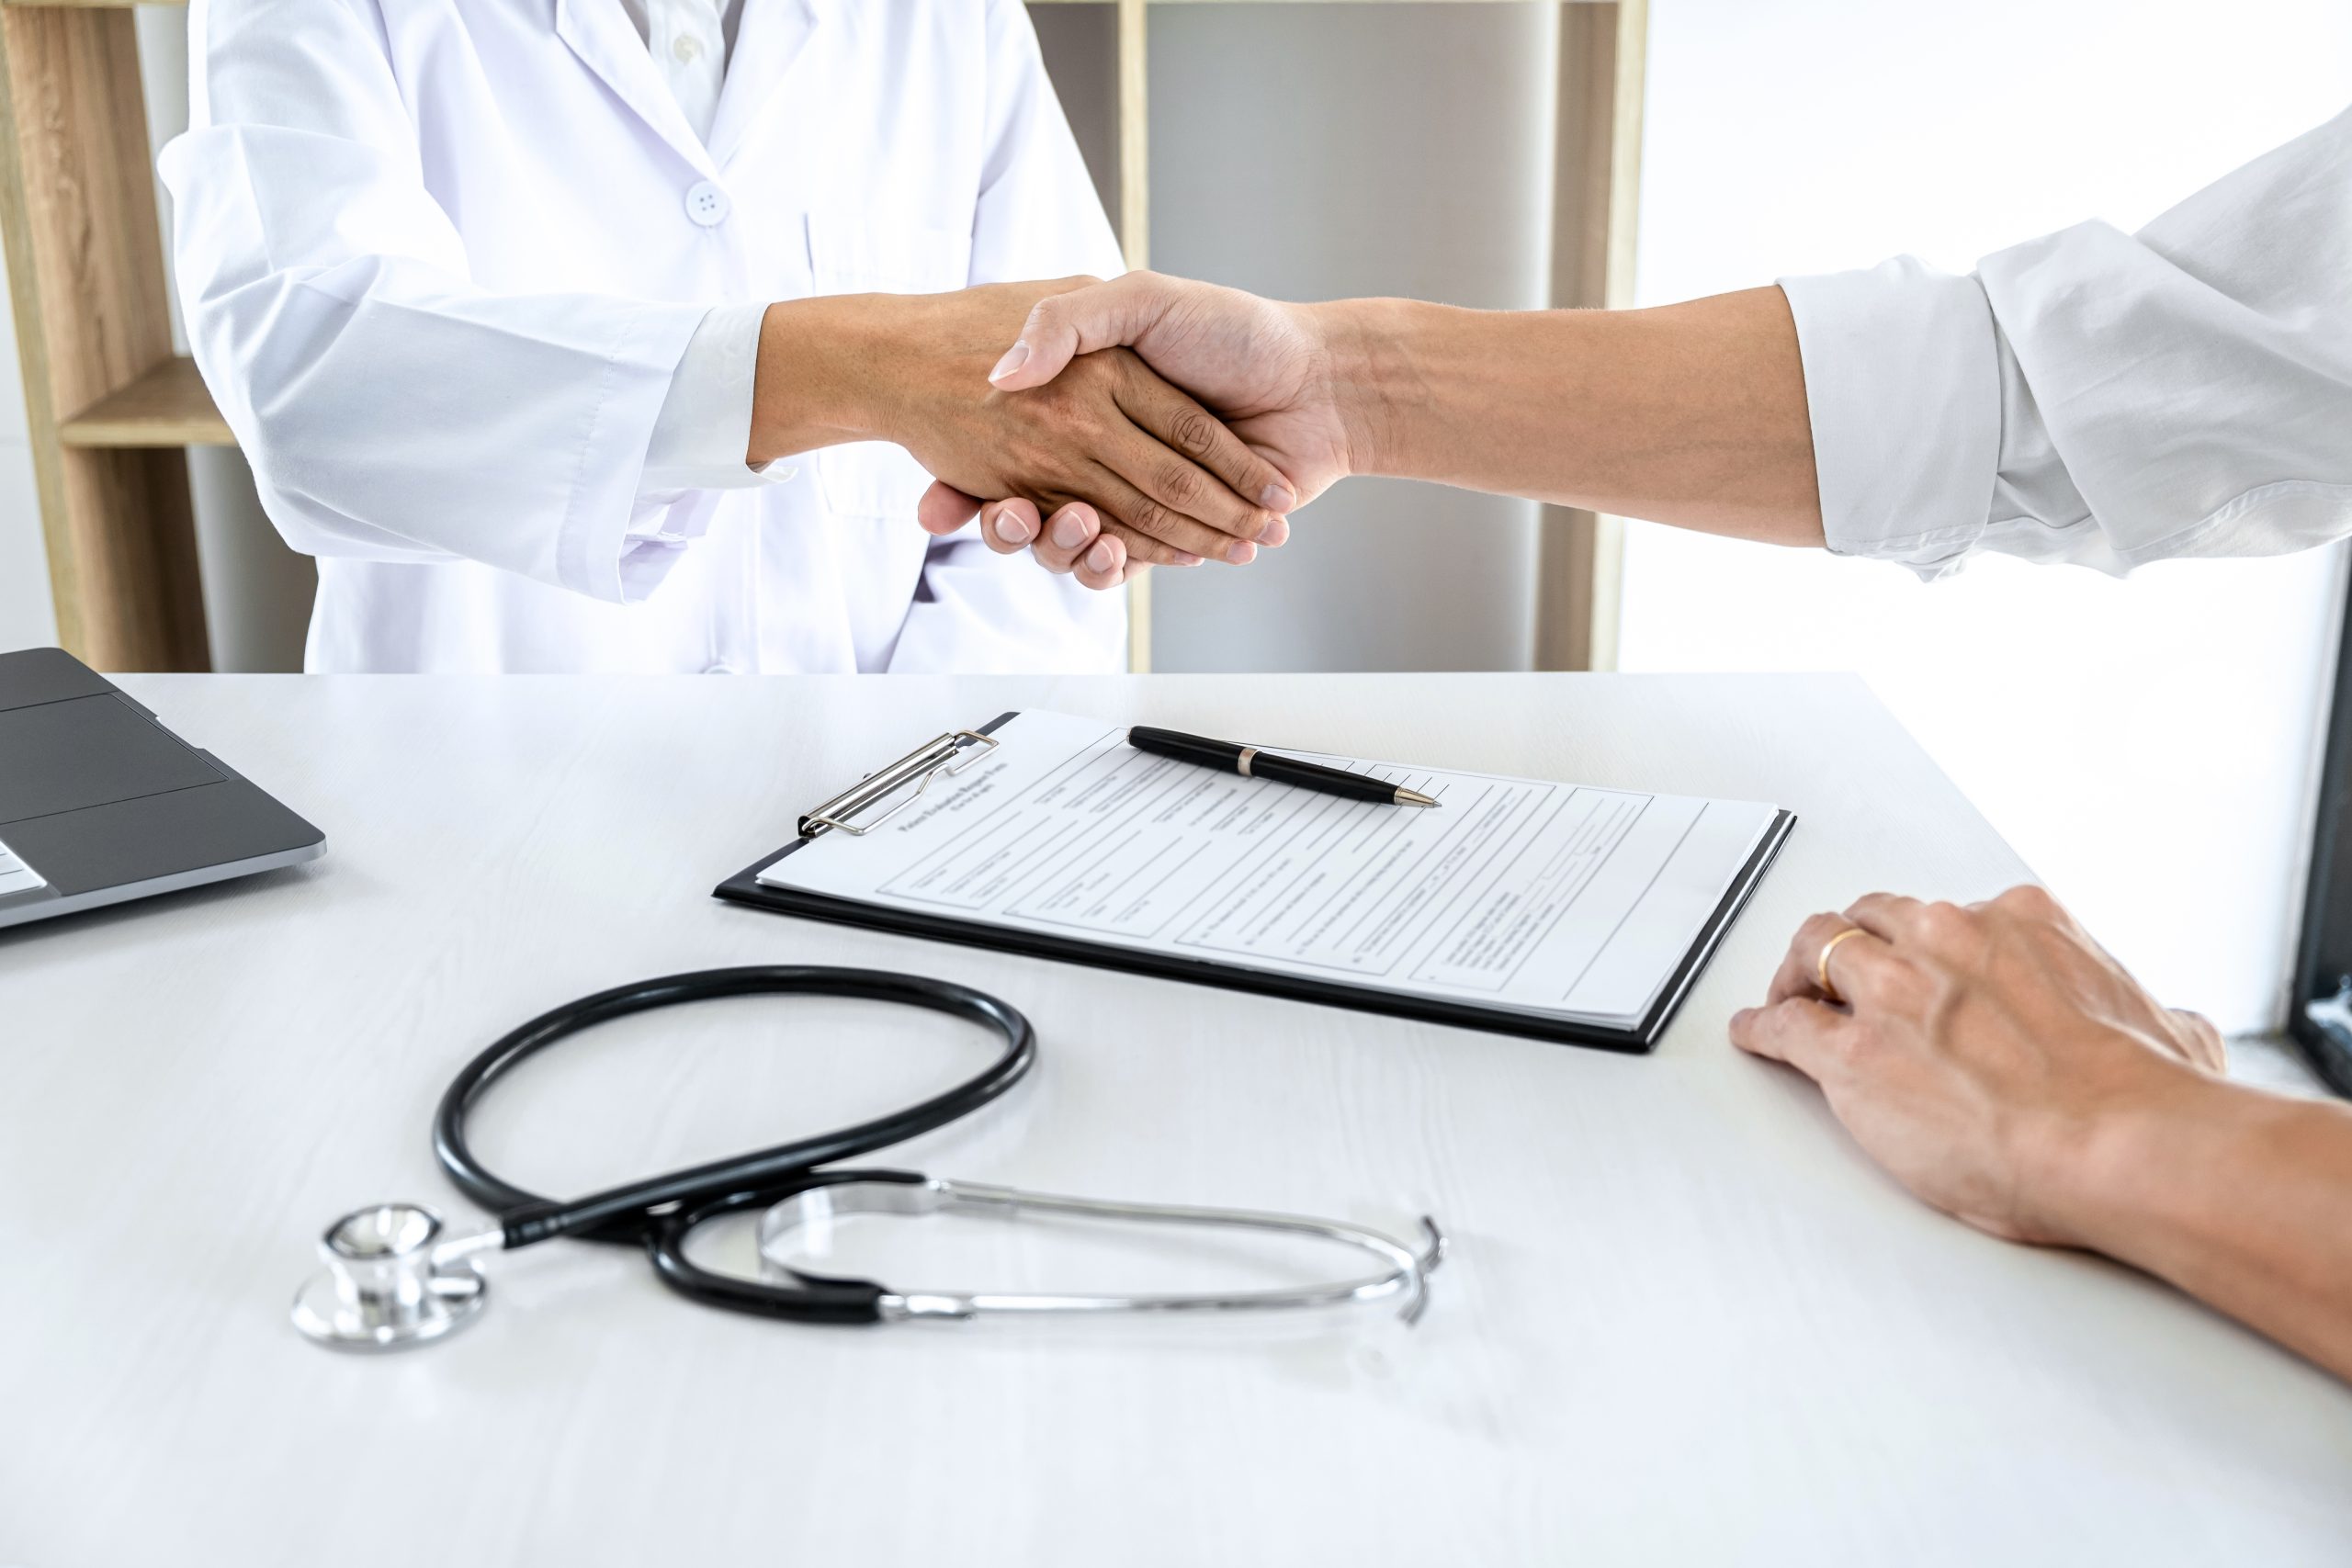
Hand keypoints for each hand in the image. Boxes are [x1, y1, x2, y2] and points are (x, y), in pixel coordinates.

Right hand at [915, 272, 1362, 585]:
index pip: (1008, 445)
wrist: (1320, 385)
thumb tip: (1002, 374)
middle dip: (1006, 523)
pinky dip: (1118, 565)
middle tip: (999, 516)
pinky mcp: (1174, 536)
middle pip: (1031, 505)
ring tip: (1071, 532)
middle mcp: (1104, 452)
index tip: (933, 500)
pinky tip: (1115, 552)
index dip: (965, 477)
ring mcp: (1138, 497)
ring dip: (1062, 549)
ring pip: (1074, 542)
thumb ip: (1066, 323)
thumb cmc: (1235, 330)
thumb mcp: (1140, 299)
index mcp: (1086, 400)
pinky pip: (1128, 563)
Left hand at [1728, 885, 2225, 1245]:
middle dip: (1855, 945)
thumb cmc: (2143, 1098)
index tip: (1920, 965)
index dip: (1925, 946)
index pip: (1951, 916)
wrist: (2116, 1140)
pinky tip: (1757, 1036)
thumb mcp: (2172, 1030)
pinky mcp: (1852, 1049)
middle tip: (1840, 975)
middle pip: (1875, 918)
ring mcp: (1893, 989)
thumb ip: (2154, 1016)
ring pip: (1819, 948)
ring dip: (1801, 974)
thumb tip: (2173, 1026)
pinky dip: (1764, 1027)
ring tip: (1789, 998)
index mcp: (2023, 922)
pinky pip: (1784, 1026)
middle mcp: (1950, 938)